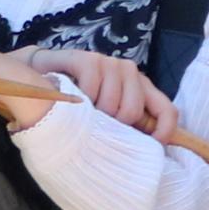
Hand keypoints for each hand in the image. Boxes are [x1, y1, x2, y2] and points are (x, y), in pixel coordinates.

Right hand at [29, 47, 174, 136]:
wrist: (40, 72)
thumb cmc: (78, 98)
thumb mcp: (107, 113)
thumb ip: (126, 124)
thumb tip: (146, 150)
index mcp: (141, 86)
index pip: (168, 109)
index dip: (164, 131)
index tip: (150, 147)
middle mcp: (129, 71)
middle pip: (133, 111)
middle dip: (114, 125)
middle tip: (97, 125)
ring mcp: (110, 63)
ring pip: (111, 104)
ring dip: (93, 115)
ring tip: (82, 111)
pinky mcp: (89, 59)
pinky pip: (91, 90)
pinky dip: (79, 102)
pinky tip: (73, 100)